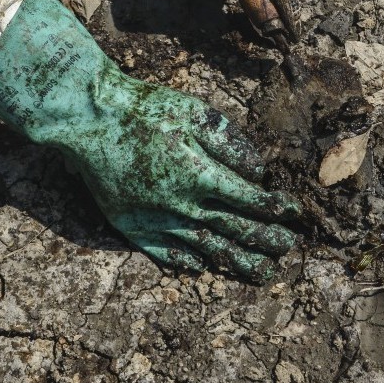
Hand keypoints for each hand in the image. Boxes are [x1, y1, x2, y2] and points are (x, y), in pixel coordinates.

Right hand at [75, 68, 300, 281]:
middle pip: (233, 229)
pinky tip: (202, 268)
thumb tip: (258, 171)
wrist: (89, 119)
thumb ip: (229, 144)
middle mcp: (182, 204)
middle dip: (265, 240)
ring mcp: (155, 219)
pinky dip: (185, 262)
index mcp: (201, 175)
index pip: (249, 200)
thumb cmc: (145, 109)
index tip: (294, 212)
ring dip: (236, 261)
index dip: (275, 208)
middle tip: (287, 250)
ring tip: (261, 273)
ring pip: (204, 248)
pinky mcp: (130, 224)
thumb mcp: (195, 113)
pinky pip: (163, 252)